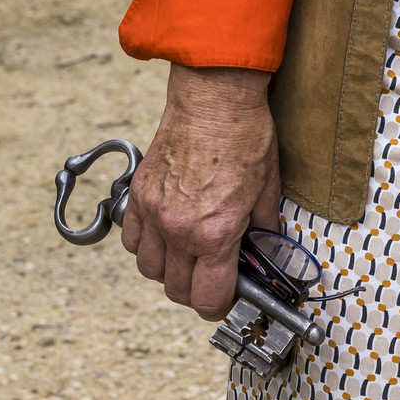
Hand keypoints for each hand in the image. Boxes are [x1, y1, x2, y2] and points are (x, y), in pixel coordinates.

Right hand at [120, 64, 279, 319]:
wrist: (215, 94)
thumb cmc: (244, 134)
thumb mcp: (268, 187)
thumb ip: (264, 230)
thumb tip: (265, 253)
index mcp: (215, 233)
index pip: (208, 298)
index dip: (221, 305)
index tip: (228, 298)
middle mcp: (179, 230)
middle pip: (177, 291)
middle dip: (197, 292)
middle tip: (212, 277)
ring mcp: (154, 212)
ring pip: (149, 270)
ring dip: (169, 271)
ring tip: (188, 255)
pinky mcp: (139, 194)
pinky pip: (131, 240)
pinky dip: (145, 246)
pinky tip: (164, 234)